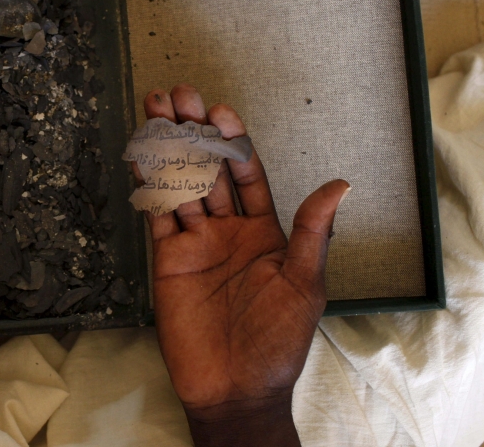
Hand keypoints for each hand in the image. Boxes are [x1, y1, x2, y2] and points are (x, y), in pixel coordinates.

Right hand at [141, 85, 348, 446]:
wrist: (235, 388)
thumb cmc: (277, 342)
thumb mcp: (305, 284)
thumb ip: (315, 232)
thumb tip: (341, 184)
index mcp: (266, 231)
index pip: (247, 173)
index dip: (234, 141)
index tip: (221, 111)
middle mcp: (229, 230)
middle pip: (210, 169)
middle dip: (194, 131)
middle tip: (178, 95)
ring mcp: (196, 242)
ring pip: (180, 184)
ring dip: (169, 148)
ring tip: (155, 109)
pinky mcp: (168, 259)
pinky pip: (158, 215)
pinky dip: (149, 184)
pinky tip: (142, 154)